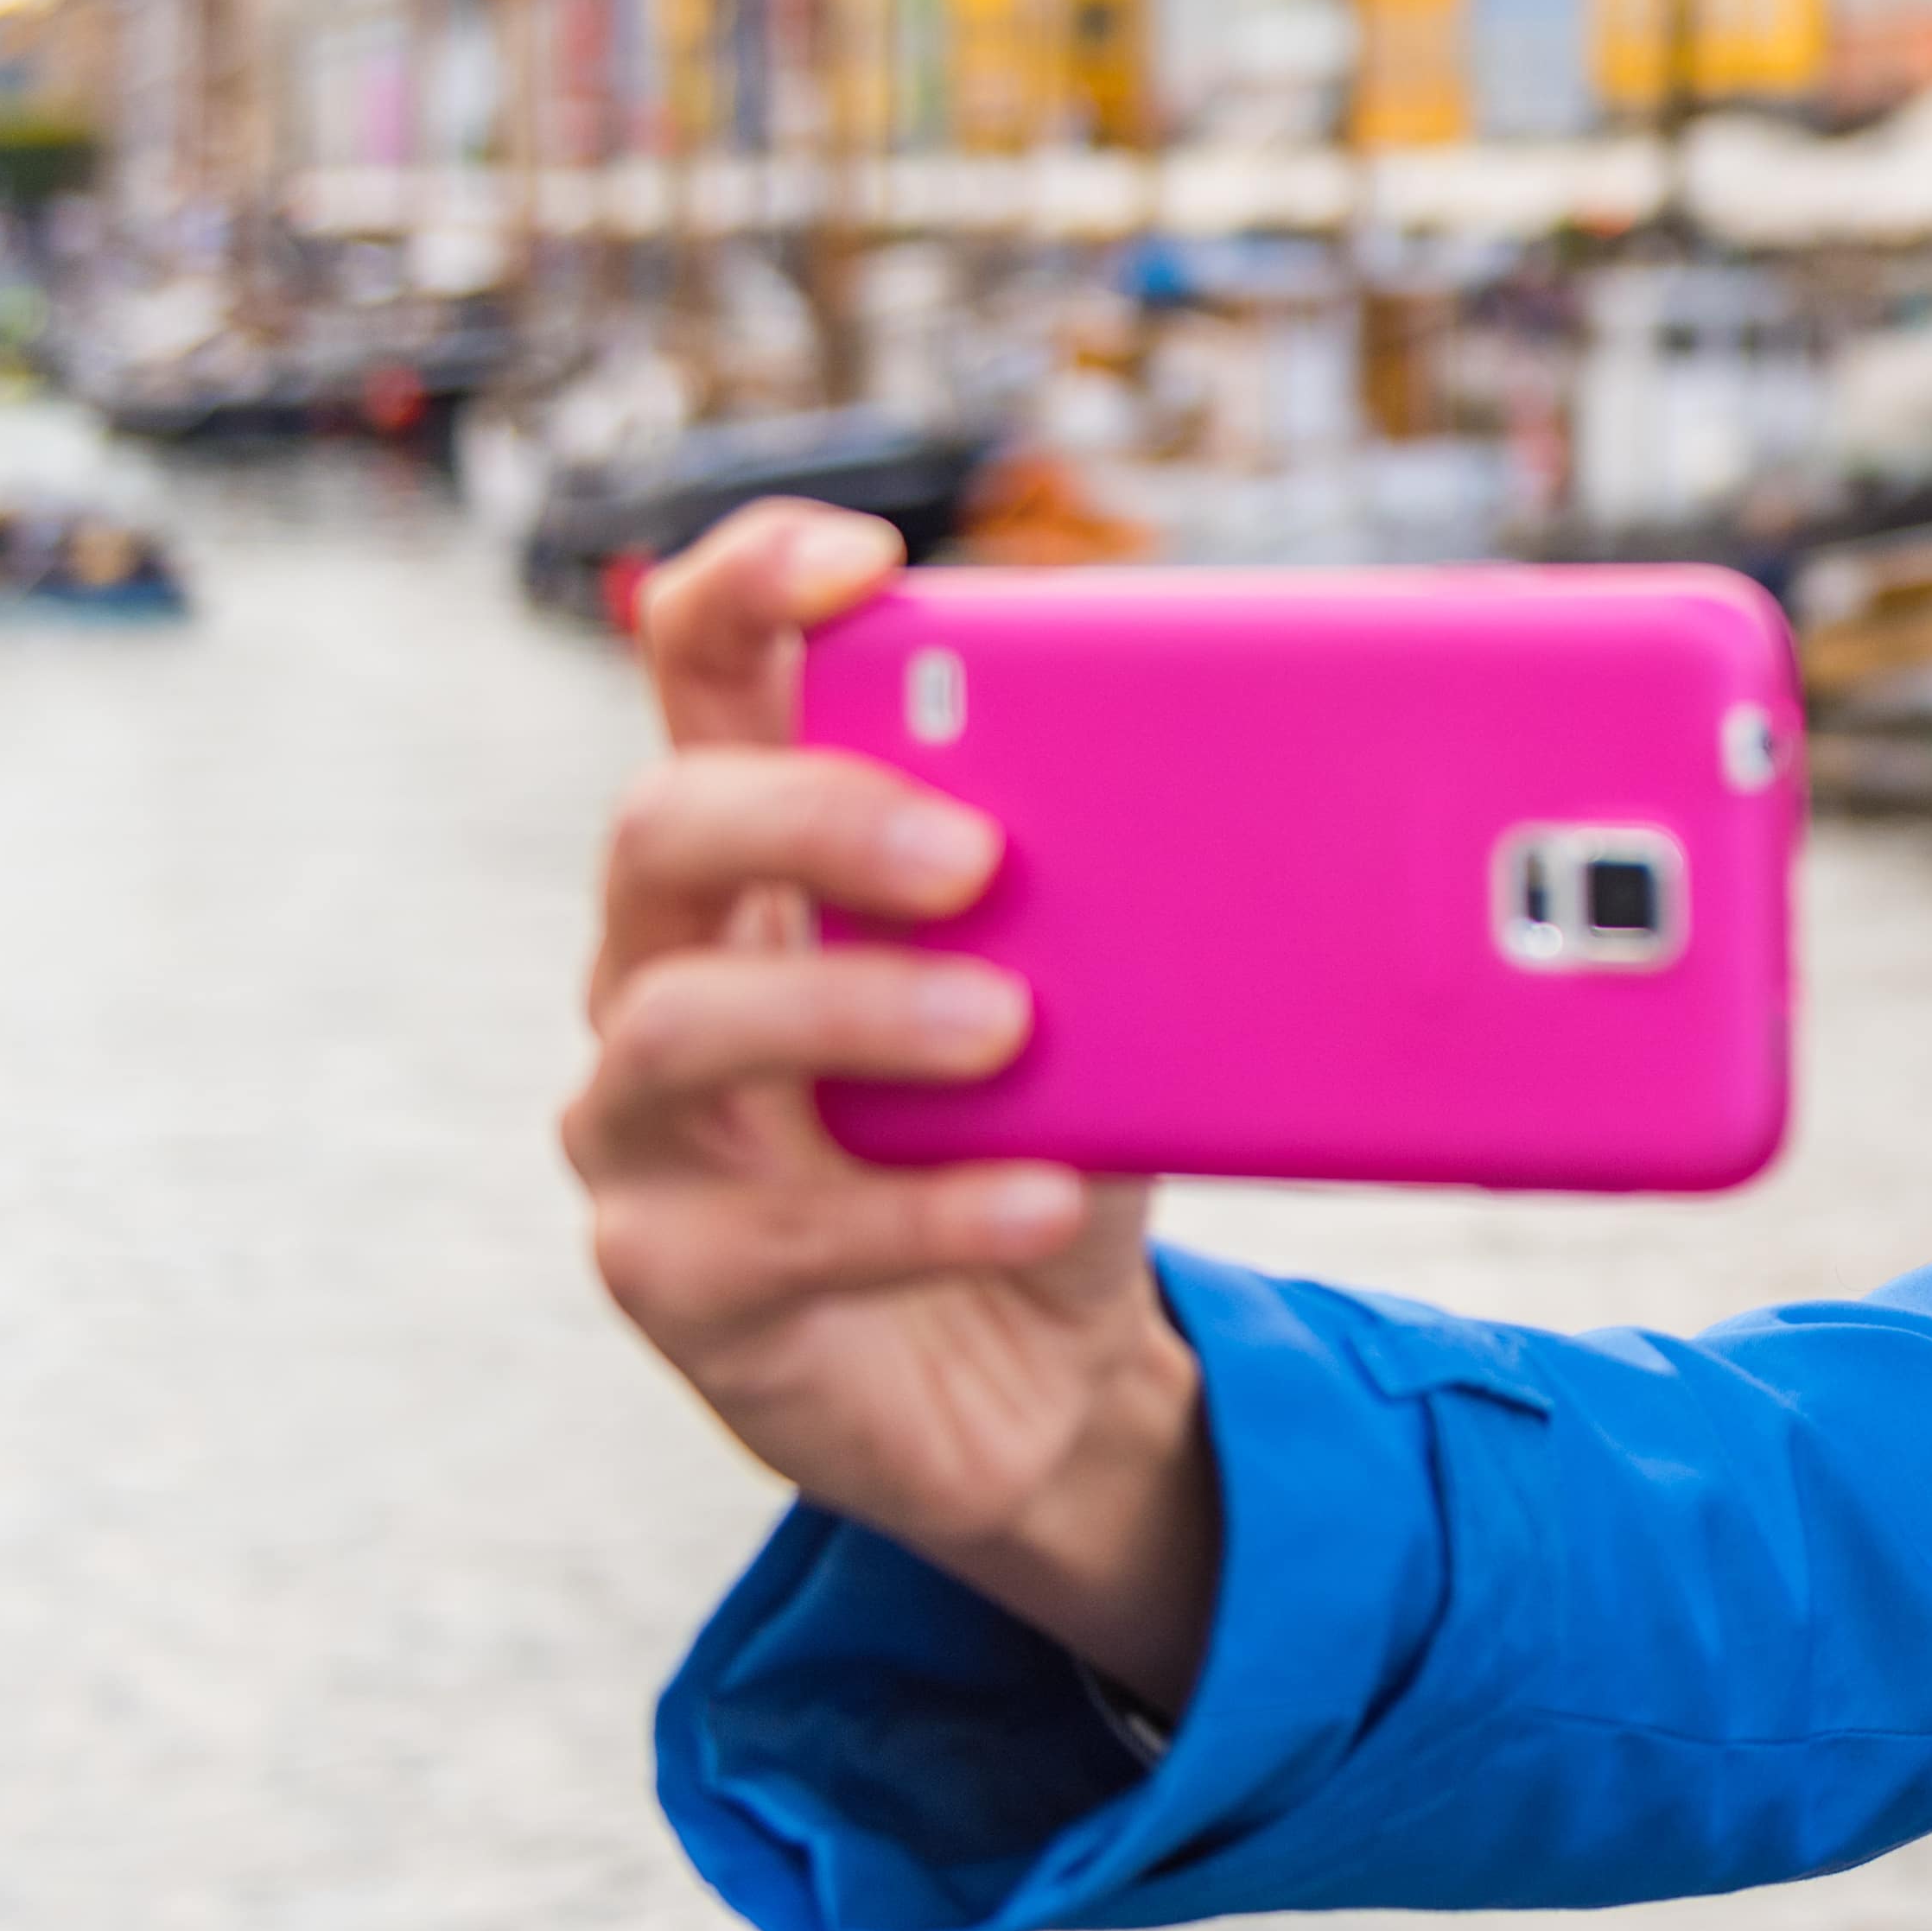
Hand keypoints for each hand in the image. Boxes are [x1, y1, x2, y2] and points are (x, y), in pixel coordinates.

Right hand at [565, 500, 1220, 1710]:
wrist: (1046, 1375)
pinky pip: (775, 1237)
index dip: (748, 589)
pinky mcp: (680, 1282)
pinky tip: (1044, 1191)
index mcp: (763, 859)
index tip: (857, 555)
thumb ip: (1127, 885)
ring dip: (858, 1010)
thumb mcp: (1108, 991)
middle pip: (664, 828)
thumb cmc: (1055, 1132)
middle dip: (816, 815)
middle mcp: (664, 969)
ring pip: (680, 1030)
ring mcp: (649, 1132)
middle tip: (980, 853)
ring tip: (1010, 1025)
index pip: (706, 677)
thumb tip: (1283, 777)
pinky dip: (926, 1208)